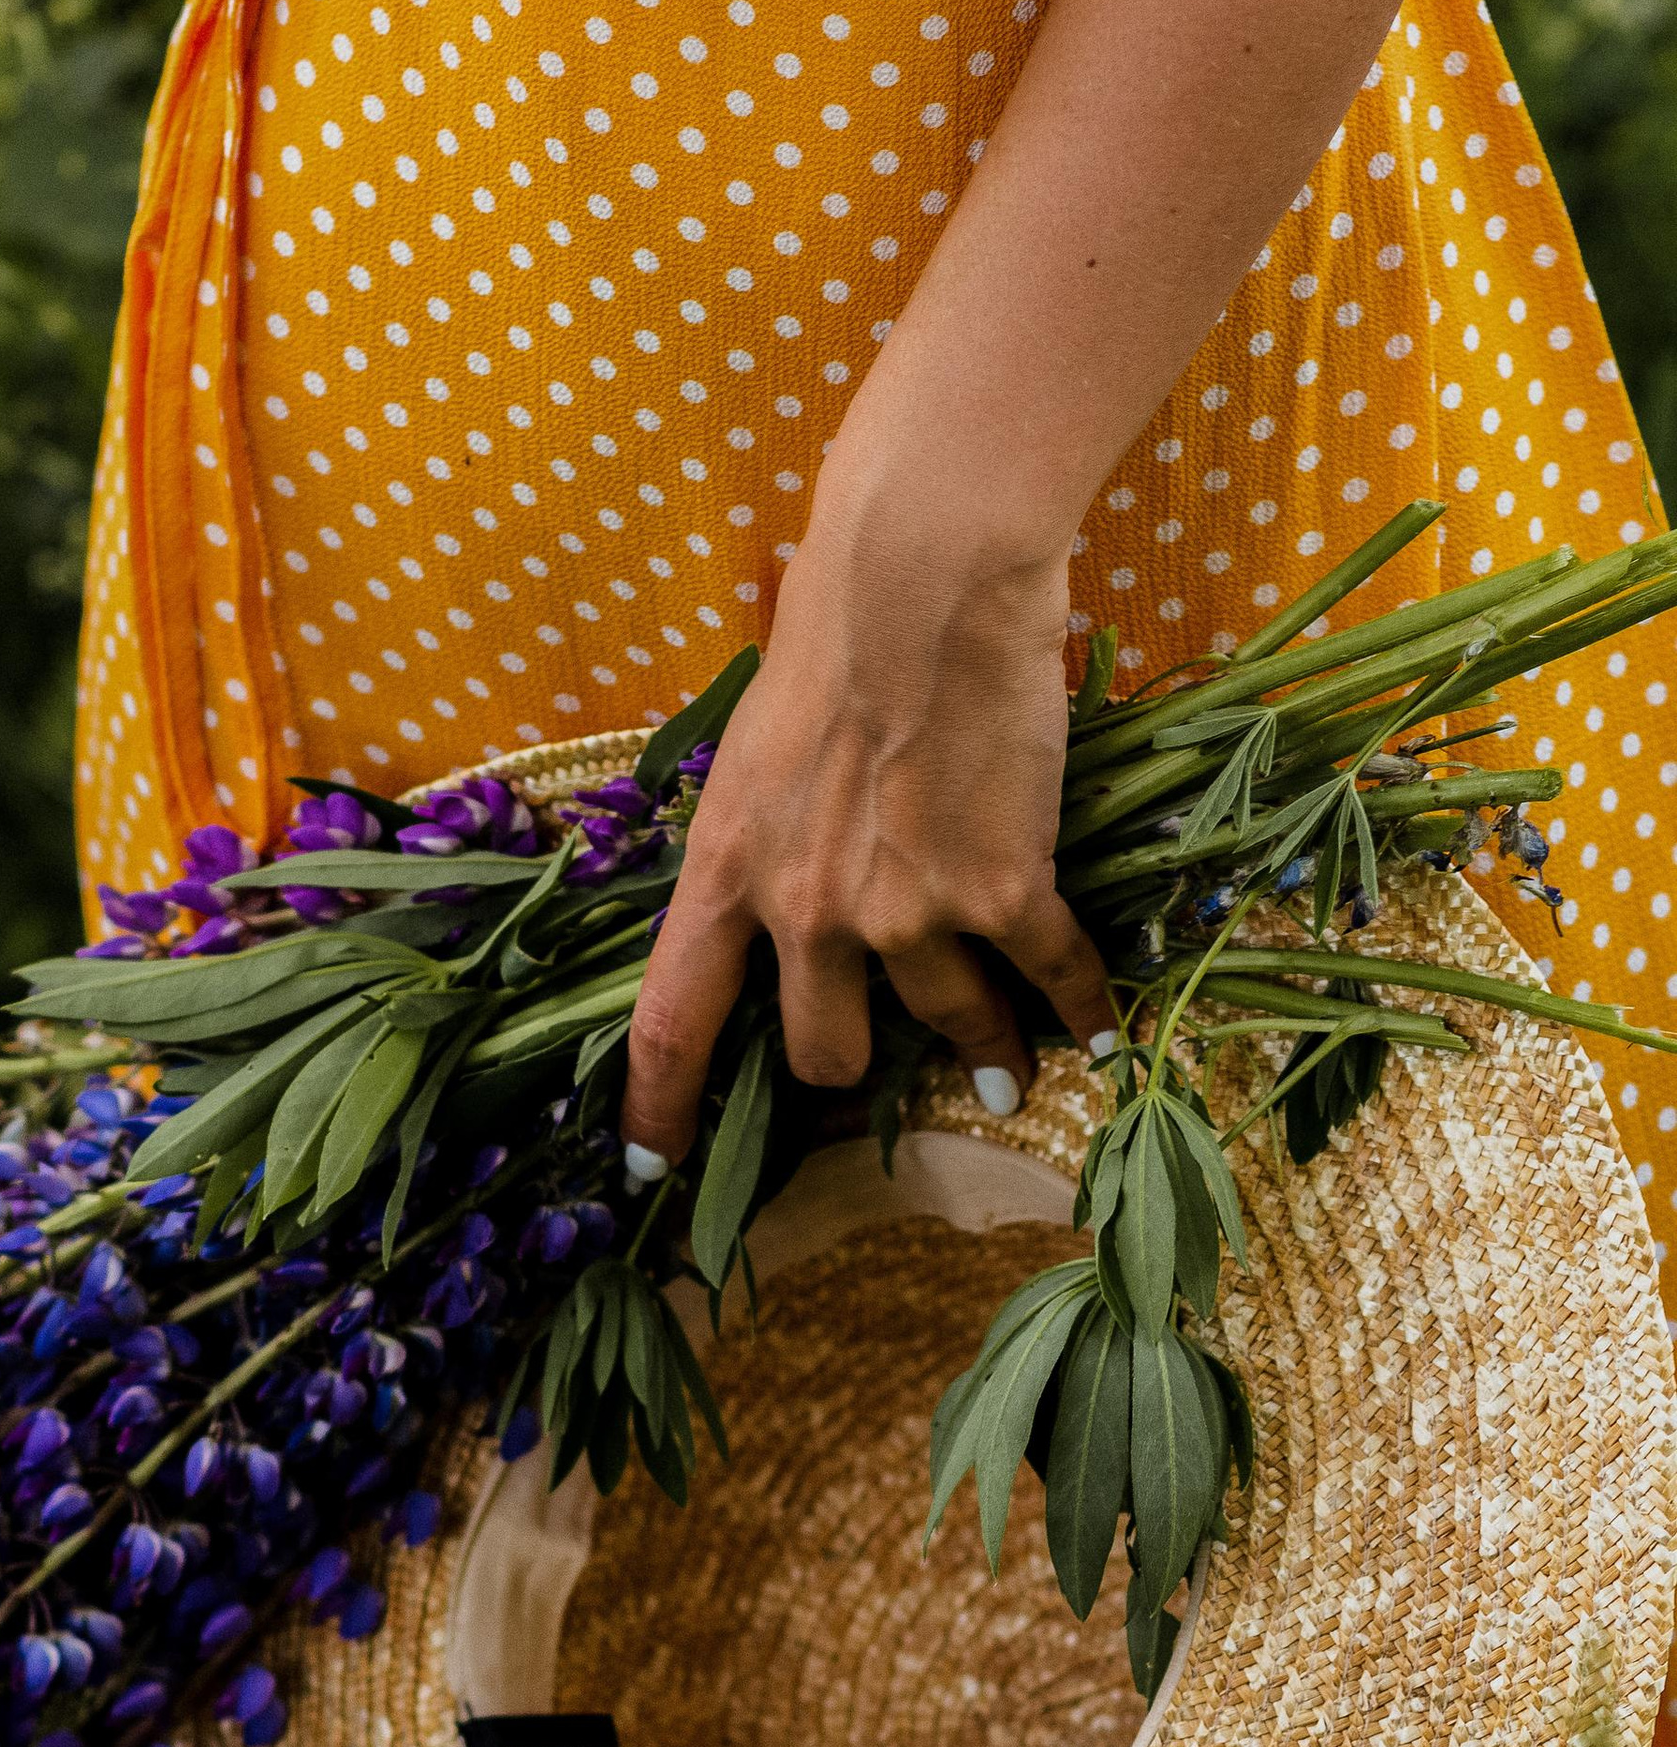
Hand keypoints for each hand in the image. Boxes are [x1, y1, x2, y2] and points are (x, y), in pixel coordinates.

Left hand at [620, 482, 1115, 1164]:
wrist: (926, 575)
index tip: (647, 1171)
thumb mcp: (758, 749)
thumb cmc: (836, 631)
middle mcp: (806, 913)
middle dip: (856, 1066)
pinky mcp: (1003, 891)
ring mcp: (905, 911)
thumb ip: (769, 837)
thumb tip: (789, 885)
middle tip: (891, 1058)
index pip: (671, 1022)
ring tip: (1011, 1064)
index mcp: (726, 872)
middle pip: (823, 1053)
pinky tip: (1100, 1031)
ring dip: (985, 1051)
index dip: (657, 1109)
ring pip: (947, 1028)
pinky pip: (1048, 979)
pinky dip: (1080, 1010)